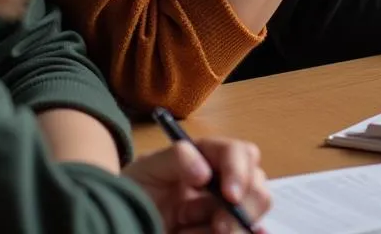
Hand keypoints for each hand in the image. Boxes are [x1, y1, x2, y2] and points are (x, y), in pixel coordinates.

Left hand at [123, 138, 269, 232]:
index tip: (230, 196)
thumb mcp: (147, 169)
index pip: (240, 153)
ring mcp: (223, 212)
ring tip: (187, 232)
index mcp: (209, 158)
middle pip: (257, 186)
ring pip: (251, 219)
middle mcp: (223, 183)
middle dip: (242, 208)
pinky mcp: (221, 232)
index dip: (239, 172)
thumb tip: (205, 172)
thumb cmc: (133, 192)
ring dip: (228, 229)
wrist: (123, 223)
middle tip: (218, 228)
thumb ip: (175, 158)